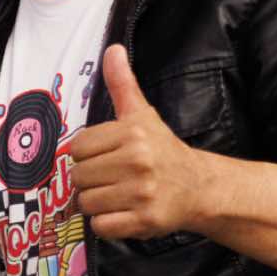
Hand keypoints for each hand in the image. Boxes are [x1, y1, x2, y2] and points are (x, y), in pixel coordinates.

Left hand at [69, 45, 212, 240]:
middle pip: (78, 177)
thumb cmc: (163, 150)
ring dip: (98, 204)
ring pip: (87, 203)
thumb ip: (123, 84)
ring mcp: (141, 193)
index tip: (106, 157)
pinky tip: (124, 212)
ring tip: (118, 196)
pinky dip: (107, 224)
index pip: (76, 148)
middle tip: (113, 179)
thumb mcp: (143, 114)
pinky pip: (101, 226)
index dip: (87, 156)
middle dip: (91, 181)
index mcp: (132, 134)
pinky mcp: (144, 220)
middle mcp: (137, 162)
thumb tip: (112, 49)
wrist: (200, 188)